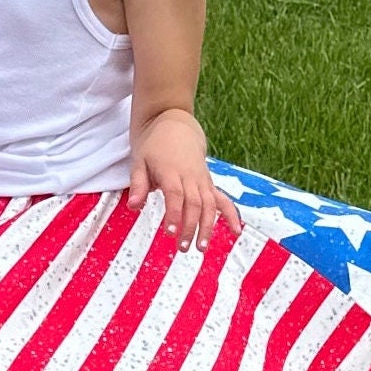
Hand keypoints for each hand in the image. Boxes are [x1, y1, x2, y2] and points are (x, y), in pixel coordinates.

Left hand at [127, 111, 242, 251]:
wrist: (174, 123)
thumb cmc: (153, 145)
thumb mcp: (139, 161)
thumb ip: (138, 184)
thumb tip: (133, 206)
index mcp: (170, 170)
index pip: (175, 194)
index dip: (174, 214)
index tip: (170, 232)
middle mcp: (190, 176)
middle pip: (194, 203)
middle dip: (190, 227)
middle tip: (182, 247)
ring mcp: (202, 179)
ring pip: (209, 204)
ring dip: (207, 227)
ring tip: (201, 247)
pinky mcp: (208, 182)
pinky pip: (222, 199)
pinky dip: (231, 214)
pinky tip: (236, 231)